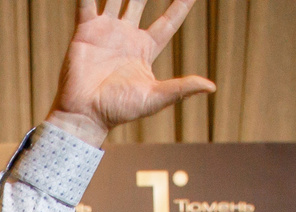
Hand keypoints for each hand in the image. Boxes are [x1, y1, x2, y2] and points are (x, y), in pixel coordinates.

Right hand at [46, 0, 215, 138]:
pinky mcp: (85, 31)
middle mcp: (127, 36)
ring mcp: (106, 31)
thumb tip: (211, 87)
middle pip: (140, 0)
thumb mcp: (154, 98)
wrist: (84, 115)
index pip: (169, 20)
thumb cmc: (119, 111)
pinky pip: (86, 3)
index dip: (181, 4)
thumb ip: (181, 88)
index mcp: (146, 48)